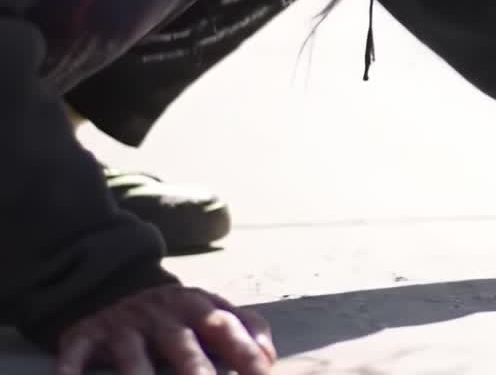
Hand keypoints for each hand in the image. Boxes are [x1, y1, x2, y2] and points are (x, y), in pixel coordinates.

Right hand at [56, 285, 275, 374]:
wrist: (112, 282)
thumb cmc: (174, 311)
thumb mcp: (210, 308)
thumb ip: (244, 327)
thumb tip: (270, 357)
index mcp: (196, 306)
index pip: (225, 326)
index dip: (244, 349)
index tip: (262, 373)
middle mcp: (161, 314)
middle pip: (182, 345)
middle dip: (196, 370)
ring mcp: (123, 325)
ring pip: (133, 357)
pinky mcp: (85, 334)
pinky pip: (77, 356)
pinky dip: (72, 371)